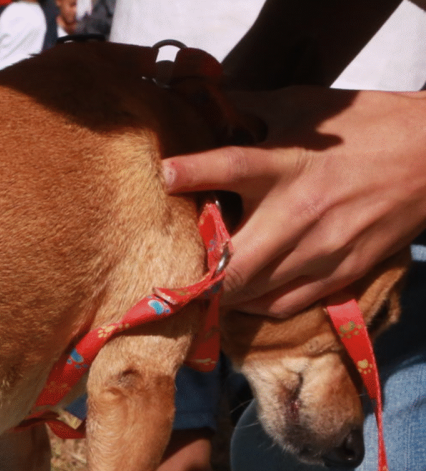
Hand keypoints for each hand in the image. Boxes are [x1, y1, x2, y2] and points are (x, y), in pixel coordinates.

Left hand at [163, 87, 425, 316]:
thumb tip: (206, 106)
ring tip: (200, 285)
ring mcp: (320, 250)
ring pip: (251, 294)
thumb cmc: (365, 126)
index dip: (192, 172)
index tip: (164, 174)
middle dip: (196, 274)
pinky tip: (241, 294)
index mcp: (288, 164)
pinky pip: (282, 305)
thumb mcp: (306, 106)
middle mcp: (299, 213)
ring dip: (219, 293)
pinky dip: (254, 304)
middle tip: (175, 269)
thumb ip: (251, 110)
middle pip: (233, 265)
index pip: (232, 167)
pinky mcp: (340, 274)